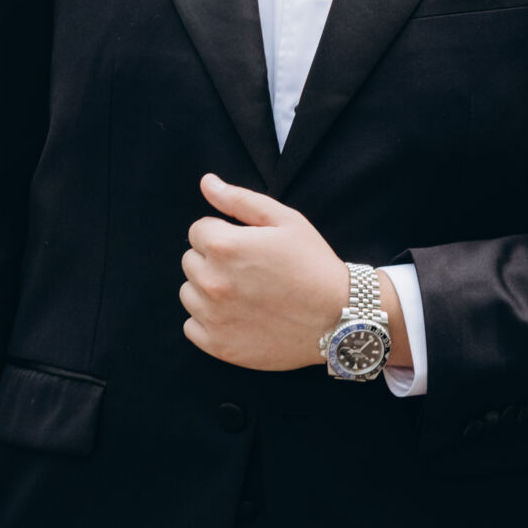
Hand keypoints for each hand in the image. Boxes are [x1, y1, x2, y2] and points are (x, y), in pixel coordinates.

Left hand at [182, 175, 373, 368]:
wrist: (338, 317)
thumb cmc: (313, 264)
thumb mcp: (285, 221)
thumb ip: (240, 200)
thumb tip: (206, 182)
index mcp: (225, 246)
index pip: (197, 231)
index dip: (223, 233)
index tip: (248, 246)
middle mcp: (212, 282)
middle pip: (190, 261)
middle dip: (213, 260)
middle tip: (250, 270)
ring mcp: (213, 317)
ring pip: (189, 293)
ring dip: (208, 290)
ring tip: (245, 294)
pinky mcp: (217, 345)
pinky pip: (191, 326)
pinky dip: (209, 321)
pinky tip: (239, 317)